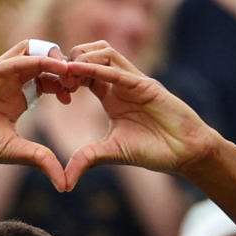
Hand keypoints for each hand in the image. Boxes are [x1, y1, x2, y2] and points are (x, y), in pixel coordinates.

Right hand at [0, 40, 73, 188]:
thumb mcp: (15, 152)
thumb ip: (42, 160)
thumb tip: (66, 185)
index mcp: (18, 99)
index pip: (48, 81)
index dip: (64, 85)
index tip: (76, 97)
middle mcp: (10, 83)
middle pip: (45, 62)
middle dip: (64, 69)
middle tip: (78, 82)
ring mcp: (0, 75)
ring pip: (33, 51)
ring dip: (54, 58)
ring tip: (70, 73)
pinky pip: (20, 58)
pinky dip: (41, 60)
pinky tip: (58, 68)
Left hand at [59, 42, 223, 188]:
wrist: (184, 153)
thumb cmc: (152, 150)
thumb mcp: (110, 153)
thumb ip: (86, 160)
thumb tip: (63, 183)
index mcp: (109, 94)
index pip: (81, 72)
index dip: (64, 76)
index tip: (51, 89)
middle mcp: (120, 83)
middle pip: (89, 53)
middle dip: (68, 61)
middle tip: (54, 78)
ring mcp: (133, 81)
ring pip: (104, 51)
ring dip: (81, 58)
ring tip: (64, 74)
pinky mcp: (146, 85)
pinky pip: (118, 70)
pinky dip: (97, 68)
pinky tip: (79, 71)